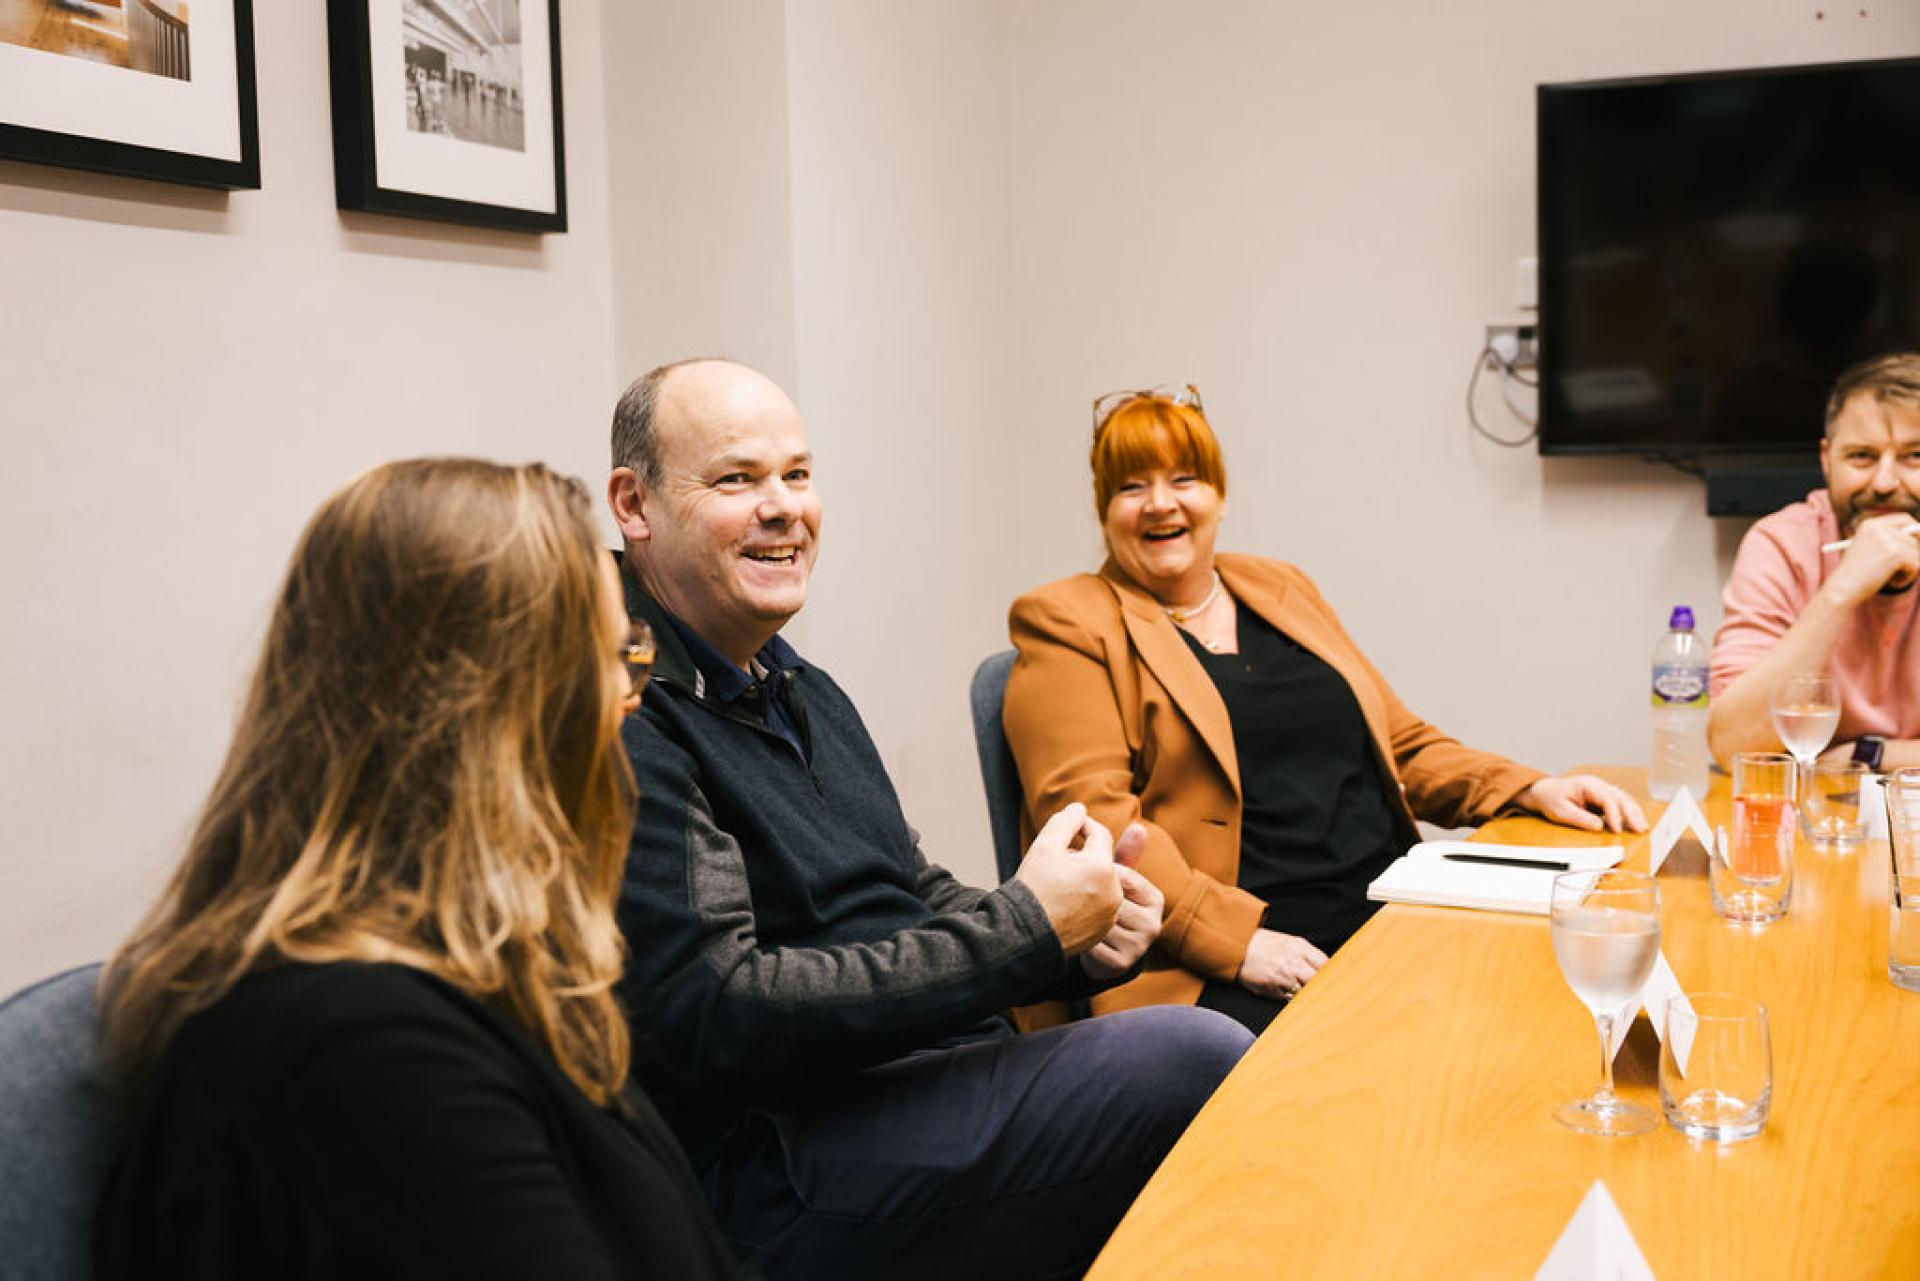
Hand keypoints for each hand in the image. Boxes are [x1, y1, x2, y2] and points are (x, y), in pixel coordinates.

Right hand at [1015, 803, 1121, 954]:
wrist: (1024, 934)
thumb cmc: (1034, 888)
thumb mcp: (1045, 845)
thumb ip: (1065, 821)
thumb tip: (1079, 809)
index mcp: (1102, 867)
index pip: (1099, 834)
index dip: (1082, 826)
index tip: (1067, 827)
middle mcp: (1113, 891)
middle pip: (1100, 860)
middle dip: (1081, 855)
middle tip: (1055, 862)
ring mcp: (1110, 913)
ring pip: (1100, 883)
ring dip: (1084, 877)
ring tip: (1057, 883)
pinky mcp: (1103, 930)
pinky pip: (1098, 905)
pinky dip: (1085, 899)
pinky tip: (1062, 902)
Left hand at [1080, 827, 1163, 979]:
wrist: (1099, 950)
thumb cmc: (1106, 905)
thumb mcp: (1117, 879)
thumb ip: (1125, 855)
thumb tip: (1139, 827)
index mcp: (1155, 898)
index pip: (1122, 876)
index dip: (1099, 875)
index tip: (1086, 878)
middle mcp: (1154, 924)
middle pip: (1112, 900)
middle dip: (1089, 896)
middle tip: (1072, 896)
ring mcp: (1140, 946)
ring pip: (1101, 922)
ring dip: (1082, 917)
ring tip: (1076, 915)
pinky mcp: (1121, 964)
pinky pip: (1092, 943)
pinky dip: (1080, 937)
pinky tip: (1078, 936)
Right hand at [1237, 927, 1326, 998]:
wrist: (1236, 947)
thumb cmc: (1263, 944)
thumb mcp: (1288, 941)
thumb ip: (1306, 954)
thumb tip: (1325, 970)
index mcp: (1299, 947)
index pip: (1325, 964)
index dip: (1331, 974)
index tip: (1333, 980)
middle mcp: (1292, 962)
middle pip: (1318, 980)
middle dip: (1319, 986)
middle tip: (1321, 990)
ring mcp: (1282, 976)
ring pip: (1304, 992)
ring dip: (1304, 993)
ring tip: (1302, 991)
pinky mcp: (1271, 988)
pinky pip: (1288, 998)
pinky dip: (1289, 997)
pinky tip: (1285, 990)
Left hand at [1517, 774, 1647, 833]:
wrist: (1545, 791)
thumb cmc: (1551, 799)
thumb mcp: (1561, 811)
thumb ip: (1580, 818)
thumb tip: (1600, 827)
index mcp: (1587, 785)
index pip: (1607, 799)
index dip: (1614, 815)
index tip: (1616, 830)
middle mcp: (1598, 784)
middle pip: (1620, 797)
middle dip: (1631, 813)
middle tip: (1639, 829)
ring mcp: (1601, 789)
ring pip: (1623, 798)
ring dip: (1634, 812)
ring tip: (1642, 827)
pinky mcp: (1603, 796)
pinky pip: (1620, 802)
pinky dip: (1629, 811)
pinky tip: (1636, 820)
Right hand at [1829, 513, 1919, 602]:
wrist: (1843, 588)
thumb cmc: (1855, 574)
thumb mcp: (1866, 549)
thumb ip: (1888, 540)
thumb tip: (1919, 532)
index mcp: (1870, 524)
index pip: (1904, 519)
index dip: (1915, 531)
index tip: (1918, 543)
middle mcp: (1879, 528)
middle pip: (1914, 537)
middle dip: (1913, 554)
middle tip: (1905, 567)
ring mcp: (1888, 539)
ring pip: (1916, 553)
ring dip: (1908, 568)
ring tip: (1889, 577)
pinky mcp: (1896, 554)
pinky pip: (1916, 565)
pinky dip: (1907, 578)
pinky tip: (1891, 582)